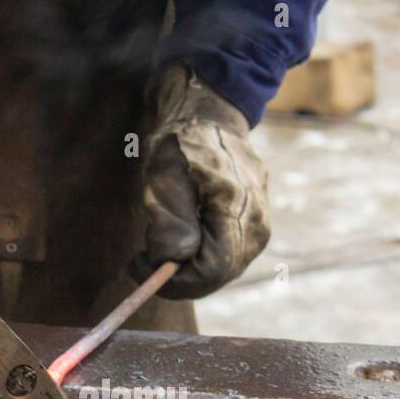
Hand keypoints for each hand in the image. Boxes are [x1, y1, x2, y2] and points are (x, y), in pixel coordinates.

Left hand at [132, 65, 270, 299]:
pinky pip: (224, 258)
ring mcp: (259, 228)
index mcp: (238, 207)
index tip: (140, 266)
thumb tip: (172, 262)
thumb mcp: (164, 175)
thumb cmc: (182, 142)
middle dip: (176, 274)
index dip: (173, 280)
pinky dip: (196, 256)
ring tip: (158, 238)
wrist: (210, 118)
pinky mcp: (253, 229)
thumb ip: (171, 221)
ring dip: (185, 265)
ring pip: (220, 270)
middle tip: (142, 257)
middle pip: (216, 276)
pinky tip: (179, 233)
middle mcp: (257, 223)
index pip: (211, 271)